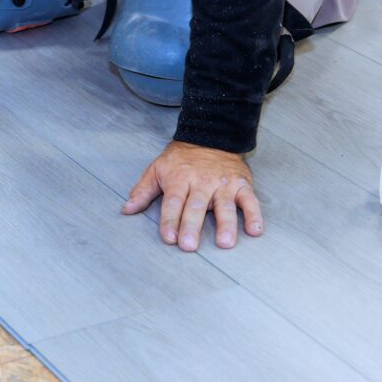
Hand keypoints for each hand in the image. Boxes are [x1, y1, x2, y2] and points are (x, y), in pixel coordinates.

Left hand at [122, 141, 263, 250]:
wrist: (212, 135)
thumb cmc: (181, 159)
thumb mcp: (157, 169)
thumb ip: (143, 191)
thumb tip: (126, 210)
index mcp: (180, 179)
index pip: (173, 202)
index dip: (170, 220)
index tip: (168, 237)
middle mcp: (202, 182)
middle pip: (196, 206)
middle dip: (192, 226)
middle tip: (189, 246)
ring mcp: (223, 184)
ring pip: (225, 206)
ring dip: (226, 224)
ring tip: (224, 242)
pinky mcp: (242, 184)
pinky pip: (250, 200)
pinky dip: (254, 215)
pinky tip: (255, 230)